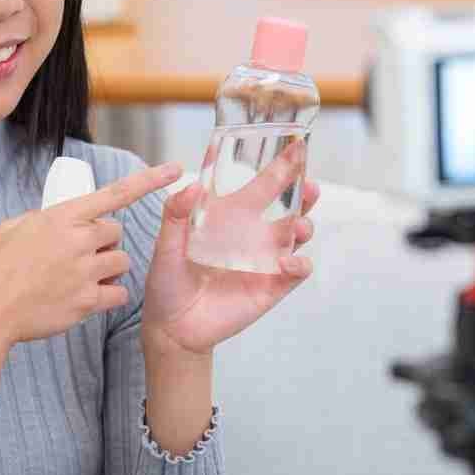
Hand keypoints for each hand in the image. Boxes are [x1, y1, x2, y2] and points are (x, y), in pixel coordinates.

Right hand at [0, 161, 184, 348]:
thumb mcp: (12, 229)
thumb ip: (43, 220)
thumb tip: (58, 221)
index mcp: (61, 216)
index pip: (115, 193)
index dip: (149, 180)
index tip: (176, 169)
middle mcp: (79, 240)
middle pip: (116, 233)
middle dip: (103, 242)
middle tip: (78, 255)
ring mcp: (86, 272)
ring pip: (121, 263)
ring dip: (107, 269)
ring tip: (78, 278)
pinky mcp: (88, 301)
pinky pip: (117, 294)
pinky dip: (107, 297)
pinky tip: (83, 298)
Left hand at [142, 141, 320, 356]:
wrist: (171, 327)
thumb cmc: (168, 282)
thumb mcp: (165, 245)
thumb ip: (175, 215)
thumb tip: (192, 185)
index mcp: (230, 219)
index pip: (259, 187)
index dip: (278, 168)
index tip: (293, 147)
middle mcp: (252, 236)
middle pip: (287, 207)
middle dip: (303, 192)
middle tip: (309, 184)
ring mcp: (265, 261)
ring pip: (296, 236)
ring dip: (304, 226)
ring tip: (298, 225)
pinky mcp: (271, 287)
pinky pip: (295, 272)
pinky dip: (298, 265)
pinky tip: (288, 262)